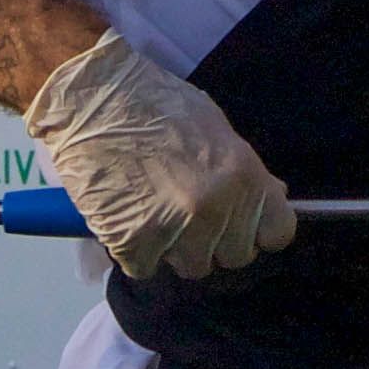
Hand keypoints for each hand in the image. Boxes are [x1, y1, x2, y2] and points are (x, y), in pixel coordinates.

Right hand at [24, 32, 298, 283]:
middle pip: (234, 256)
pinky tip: (127, 216)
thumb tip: (273, 196)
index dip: (257, 230)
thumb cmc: (153, 104)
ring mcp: (175, 230)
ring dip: (175, 248)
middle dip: (214, 240)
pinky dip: (135, 250)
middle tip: (187, 211)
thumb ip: (244, 171)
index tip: (240, 224)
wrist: (91, 100)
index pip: (277, 233)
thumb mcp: (214, 127)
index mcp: (244, 177)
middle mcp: (216, 209)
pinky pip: (145, 268)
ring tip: (153, 210)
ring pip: (192, 267)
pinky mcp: (134, 244)